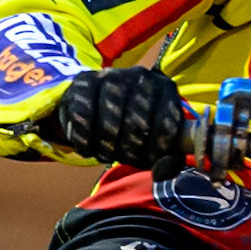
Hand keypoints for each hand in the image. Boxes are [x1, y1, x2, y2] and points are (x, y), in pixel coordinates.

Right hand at [56, 67, 184, 166]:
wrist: (94, 105)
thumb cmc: (132, 128)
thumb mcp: (154, 142)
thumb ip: (166, 159)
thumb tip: (161, 173)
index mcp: (165, 88)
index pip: (167, 123)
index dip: (157, 149)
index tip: (148, 160)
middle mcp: (141, 76)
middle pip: (138, 124)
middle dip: (131, 150)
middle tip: (125, 158)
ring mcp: (112, 75)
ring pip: (110, 122)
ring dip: (107, 148)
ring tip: (107, 154)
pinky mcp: (84, 81)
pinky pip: (83, 116)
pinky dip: (85, 140)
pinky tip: (87, 148)